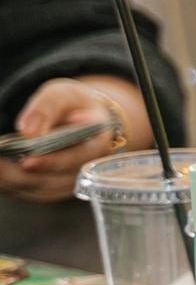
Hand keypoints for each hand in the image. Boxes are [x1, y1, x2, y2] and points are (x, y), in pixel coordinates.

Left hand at [0, 75, 138, 200]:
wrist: (83, 119)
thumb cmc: (75, 106)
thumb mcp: (65, 94)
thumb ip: (48, 108)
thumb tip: (28, 131)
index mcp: (97, 144)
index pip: (76, 157)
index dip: (52, 161)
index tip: (28, 161)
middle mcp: (87, 169)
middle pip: (53, 178)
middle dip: (21, 172)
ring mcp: (69, 182)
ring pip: (37, 187)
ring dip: (11, 178)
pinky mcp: (52, 188)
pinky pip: (29, 190)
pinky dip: (9, 181)